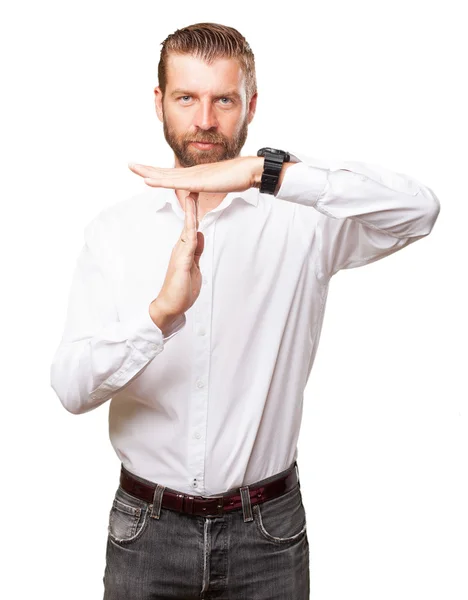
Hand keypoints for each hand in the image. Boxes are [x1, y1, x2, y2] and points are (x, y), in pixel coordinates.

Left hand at [129, 156, 263, 193]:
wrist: (249, 170)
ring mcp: (193, 176)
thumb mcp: (218, 183)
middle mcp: (192, 172)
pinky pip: (174, 182)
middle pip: (164, 171)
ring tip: (133, 168)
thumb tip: (203, 190)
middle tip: (130, 164)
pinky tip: (147, 180)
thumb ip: (209, 186)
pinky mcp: (197, 181)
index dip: (157, 172)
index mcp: (196, 174)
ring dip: (148, 172)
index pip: (172, 174)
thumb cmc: (238, 177)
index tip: (145, 171)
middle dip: (146, 168)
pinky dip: (159, 181)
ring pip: (166, 175)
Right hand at [150, 192, 203, 319]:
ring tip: (191, 196)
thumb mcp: (194, 266)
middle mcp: (181, 248)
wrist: (170, 306)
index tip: (197, 195)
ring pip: (187, 229)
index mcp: (185, 249)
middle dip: (191, 205)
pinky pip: (188, 244)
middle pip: (188, 222)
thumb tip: (199, 234)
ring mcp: (180, 254)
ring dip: (190, 213)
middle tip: (193, 185)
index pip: (192, 226)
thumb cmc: (181, 290)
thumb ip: (196, 250)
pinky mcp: (181, 262)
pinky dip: (190, 231)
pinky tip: (193, 222)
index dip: (195, 211)